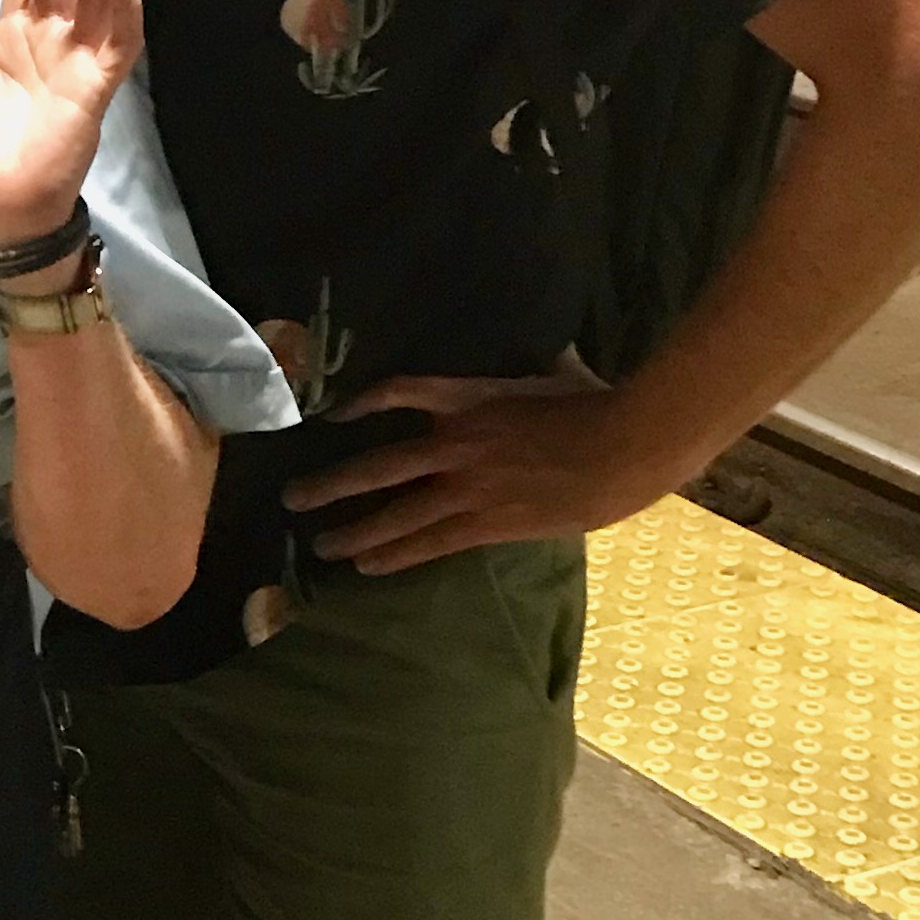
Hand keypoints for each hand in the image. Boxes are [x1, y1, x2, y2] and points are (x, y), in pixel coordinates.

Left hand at [281, 369, 686, 572]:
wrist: (628, 444)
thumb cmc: (600, 404)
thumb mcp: (560, 373)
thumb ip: (540, 366)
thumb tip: (548, 353)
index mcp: (470, 397)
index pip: (399, 391)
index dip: (362, 402)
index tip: (336, 415)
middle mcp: (455, 441)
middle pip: (379, 464)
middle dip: (332, 483)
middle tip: (292, 498)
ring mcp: (468, 485)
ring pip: (395, 512)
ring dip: (354, 530)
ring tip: (320, 544)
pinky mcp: (488, 522)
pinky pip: (429, 542)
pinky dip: (396, 554)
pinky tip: (367, 567)